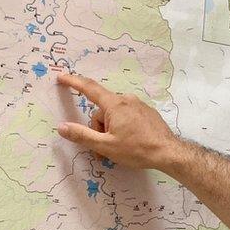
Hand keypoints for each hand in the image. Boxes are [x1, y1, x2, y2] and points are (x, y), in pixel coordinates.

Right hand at [55, 73, 182, 169]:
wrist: (168, 152)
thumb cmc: (137, 149)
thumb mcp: (105, 146)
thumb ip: (82, 135)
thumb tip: (62, 127)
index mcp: (115, 104)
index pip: (89, 88)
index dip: (73, 82)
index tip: (61, 77)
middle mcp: (126, 99)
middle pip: (102, 111)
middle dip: (98, 129)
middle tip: (102, 151)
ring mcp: (138, 105)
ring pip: (115, 115)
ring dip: (110, 131)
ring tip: (117, 150)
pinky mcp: (146, 112)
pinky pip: (127, 116)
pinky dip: (122, 128)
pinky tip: (129, 143)